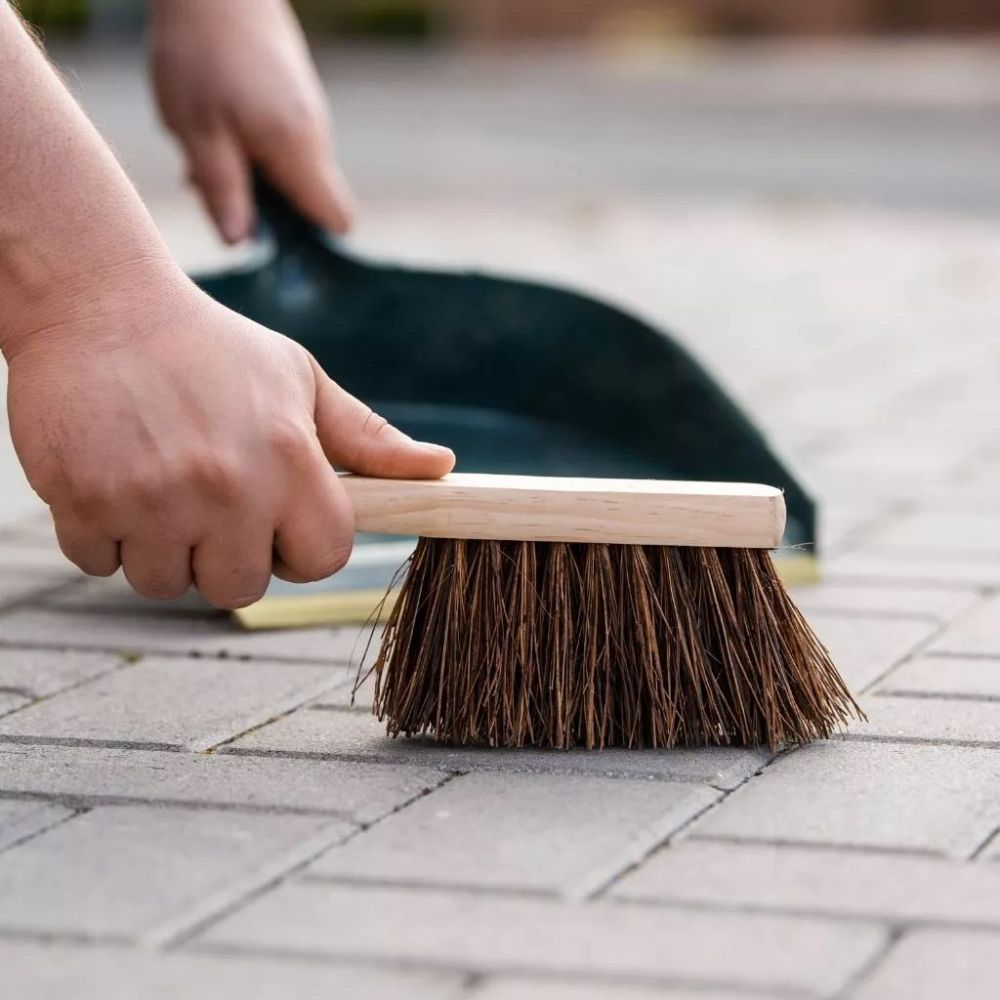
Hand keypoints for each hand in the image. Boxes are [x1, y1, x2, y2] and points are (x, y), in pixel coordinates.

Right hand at [4, 268, 453, 608]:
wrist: (99, 303)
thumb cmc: (212, 347)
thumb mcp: (299, 380)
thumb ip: (369, 439)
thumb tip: (441, 468)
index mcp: (289, 457)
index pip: (324, 559)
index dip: (302, 549)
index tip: (277, 525)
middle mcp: (226, 485)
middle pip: (241, 588)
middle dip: (227, 557)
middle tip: (207, 503)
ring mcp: (151, 497)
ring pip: (166, 584)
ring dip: (161, 549)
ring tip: (155, 484)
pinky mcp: (83, 500)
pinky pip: (100, 565)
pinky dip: (103, 536)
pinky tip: (111, 479)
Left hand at [149, 0, 353, 242]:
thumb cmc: (201, 53)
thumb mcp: (198, 133)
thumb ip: (223, 192)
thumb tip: (240, 244)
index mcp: (297, 150)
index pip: (336, 220)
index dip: (311, 244)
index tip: (273, 246)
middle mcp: (316, 138)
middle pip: (311, 204)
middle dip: (270, 213)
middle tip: (216, 191)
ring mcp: (309, 117)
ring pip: (293, 175)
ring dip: (254, 180)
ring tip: (206, 153)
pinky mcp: (296, 101)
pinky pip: (284, 148)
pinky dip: (254, 153)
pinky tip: (215, 130)